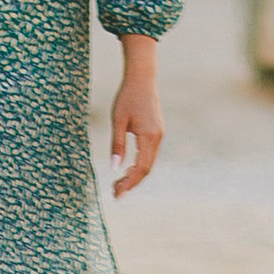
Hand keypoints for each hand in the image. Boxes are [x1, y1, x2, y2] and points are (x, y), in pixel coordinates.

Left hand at [108, 64, 163, 196]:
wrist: (142, 78)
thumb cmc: (127, 96)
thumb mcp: (118, 120)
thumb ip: (117, 144)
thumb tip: (115, 168)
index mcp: (149, 136)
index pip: (140, 168)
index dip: (130, 184)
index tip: (117, 195)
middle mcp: (157, 138)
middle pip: (146, 169)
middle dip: (131, 183)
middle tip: (115, 193)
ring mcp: (159, 134)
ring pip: (149, 163)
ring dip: (135, 175)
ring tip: (119, 183)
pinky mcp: (157, 131)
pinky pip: (150, 154)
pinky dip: (140, 165)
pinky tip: (128, 168)